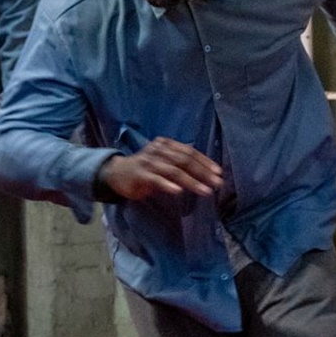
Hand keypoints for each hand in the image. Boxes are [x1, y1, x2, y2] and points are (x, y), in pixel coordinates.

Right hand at [97, 137, 223, 201]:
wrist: (117, 173)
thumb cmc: (146, 169)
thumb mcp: (164, 162)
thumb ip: (180, 163)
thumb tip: (206, 172)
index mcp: (166, 144)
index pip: (189, 151)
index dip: (205, 162)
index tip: (219, 173)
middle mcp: (158, 150)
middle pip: (184, 160)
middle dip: (203, 172)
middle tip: (217, 183)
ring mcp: (148, 162)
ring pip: (173, 170)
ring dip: (191, 181)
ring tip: (205, 191)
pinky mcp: (139, 175)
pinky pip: (156, 179)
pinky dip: (168, 184)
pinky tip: (178, 191)